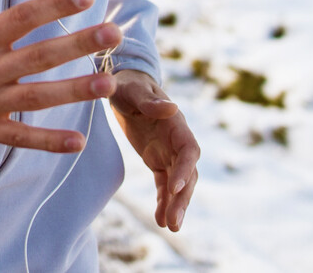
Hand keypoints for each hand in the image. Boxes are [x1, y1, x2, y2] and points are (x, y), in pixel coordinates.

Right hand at [0, 0, 120, 152]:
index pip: (21, 18)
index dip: (54, 6)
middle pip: (38, 56)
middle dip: (78, 45)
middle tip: (113, 34)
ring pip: (36, 97)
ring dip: (73, 91)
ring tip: (108, 84)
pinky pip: (20, 138)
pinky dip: (48, 142)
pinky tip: (78, 141)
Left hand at [109, 69, 199, 230]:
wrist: (123, 86)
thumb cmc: (129, 85)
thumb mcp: (135, 91)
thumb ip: (152, 102)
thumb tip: (172, 108)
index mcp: (176, 124)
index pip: (189, 151)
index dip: (185, 170)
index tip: (175, 188)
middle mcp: (177, 141)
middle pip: (188, 174)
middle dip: (182, 198)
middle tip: (174, 221)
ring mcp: (168, 152)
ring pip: (178, 184)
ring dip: (175, 205)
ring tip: (170, 227)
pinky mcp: (157, 160)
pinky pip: (163, 184)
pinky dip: (163, 201)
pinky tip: (160, 220)